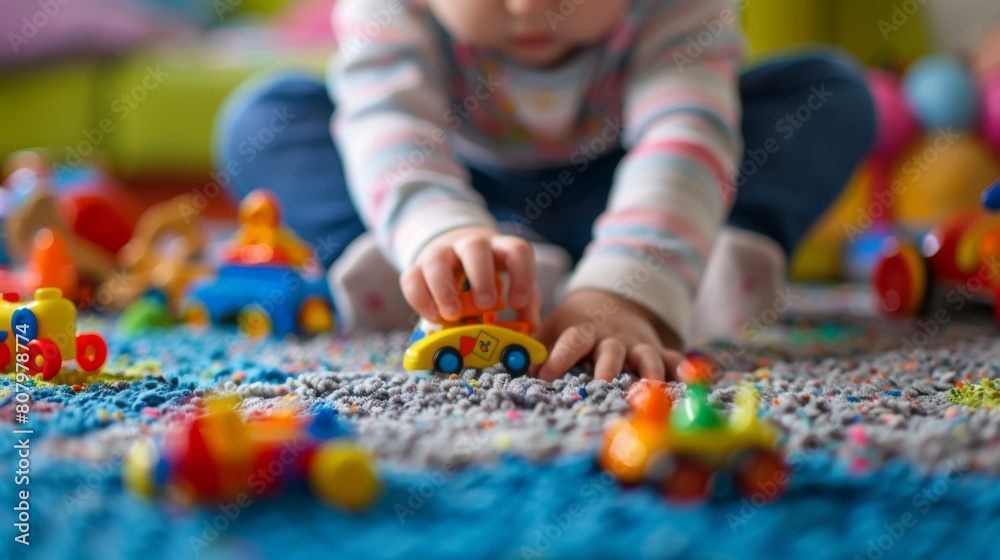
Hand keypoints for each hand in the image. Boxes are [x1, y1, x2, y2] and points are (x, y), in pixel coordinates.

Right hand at [400, 227, 540, 328]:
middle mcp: (470, 246)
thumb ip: (525, 303)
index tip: (519, 303)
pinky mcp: (417, 267)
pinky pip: (411, 277)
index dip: (521, 275)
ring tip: (452, 315)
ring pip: (436, 259)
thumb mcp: (512, 285)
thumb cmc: (489, 277)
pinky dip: (420, 299)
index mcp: (499, 249)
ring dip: (443, 289)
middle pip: (474, 247)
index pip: (515, 250)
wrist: (455, 257)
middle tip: (485, 305)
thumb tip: (530, 326)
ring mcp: (441, 253)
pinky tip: (434, 317)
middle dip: (480, 276)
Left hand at [536, 289, 684, 381]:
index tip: (542, 376)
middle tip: (603, 384)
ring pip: (645, 356)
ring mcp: (636, 344)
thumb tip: (508, 364)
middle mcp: (610, 339)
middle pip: (610, 351)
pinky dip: (684, 371)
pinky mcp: (657, 351)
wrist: (610, 301)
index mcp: (581, 331)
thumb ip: (534, 346)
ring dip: (649, 372)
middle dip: (607, 368)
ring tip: (651, 390)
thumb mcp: (551, 328)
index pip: (569, 342)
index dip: (557, 358)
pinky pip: (673, 360)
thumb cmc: (574, 324)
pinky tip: (691, 385)